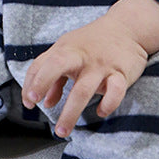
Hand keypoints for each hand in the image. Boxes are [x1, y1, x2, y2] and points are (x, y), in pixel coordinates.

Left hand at [21, 0, 158, 137]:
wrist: (129, 28)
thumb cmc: (95, 43)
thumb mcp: (71, 52)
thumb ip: (56, 76)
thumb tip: (46, 102)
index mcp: (66, 49)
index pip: (41, 64)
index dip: (31, 83)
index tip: (29, 101)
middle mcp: (82, 56)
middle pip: (57, 65)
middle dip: (42, 83)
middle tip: (34, 102)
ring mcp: (101, 65)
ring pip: (83, 89)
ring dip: (70, 113)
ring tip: (62, 131)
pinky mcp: (121, 73)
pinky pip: (115, 92)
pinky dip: (107, 105)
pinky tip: (101, 111)